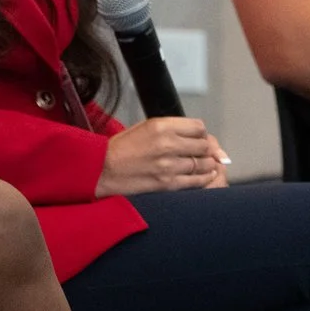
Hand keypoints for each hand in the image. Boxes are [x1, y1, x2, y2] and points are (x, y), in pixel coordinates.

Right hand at [96, 117, 227, 195]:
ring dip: (207, 164)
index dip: (201, 133)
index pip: (199, 127)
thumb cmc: (121, 147)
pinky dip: (205, 178)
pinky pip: (196, 181)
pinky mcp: (167, 184)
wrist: (102, 169)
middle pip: (204, 145)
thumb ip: (173, 129)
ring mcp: (169, 165)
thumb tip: (201, 136)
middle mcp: (168, 144)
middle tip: (202, 153)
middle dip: (206, 149)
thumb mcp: (146, 127)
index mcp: (162, 126)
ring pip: (203, 163)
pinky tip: (206, 176)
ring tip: (205, 164)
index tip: (198, 138)